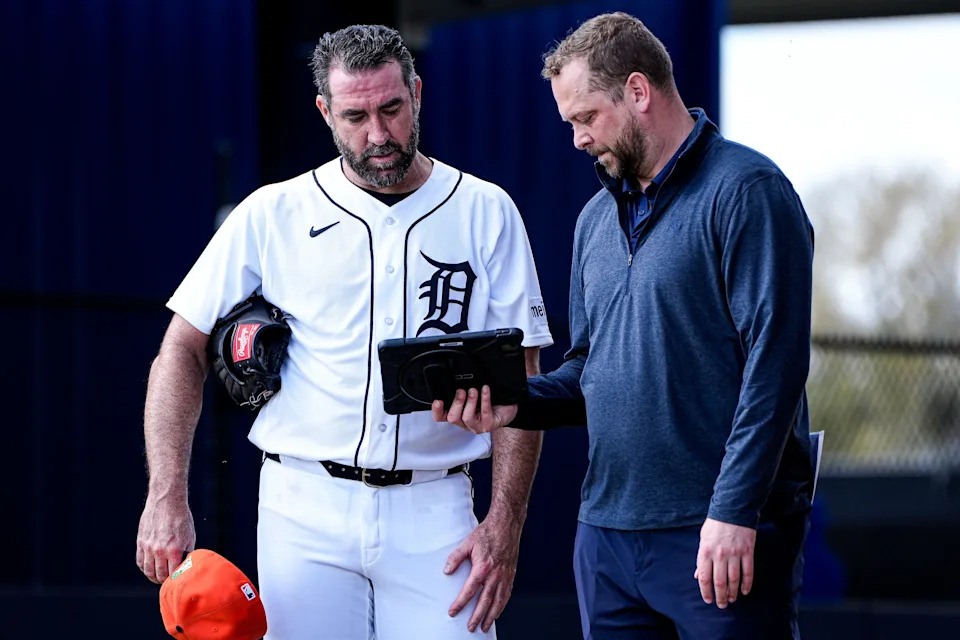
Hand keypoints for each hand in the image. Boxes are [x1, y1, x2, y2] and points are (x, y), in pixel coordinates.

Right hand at [136, 493, 195, 583]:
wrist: (167, 501)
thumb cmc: (181, 518)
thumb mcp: (190, 536)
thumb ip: (187, 553)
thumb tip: (186, 566)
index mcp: (174, 550)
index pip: (173, 574)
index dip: (175, 579)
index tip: (178, 581)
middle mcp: (159, 550)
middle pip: (159, 575)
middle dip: (164, 580)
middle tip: (168, 581)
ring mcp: (148, 547)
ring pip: (148, 571)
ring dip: (153, 577)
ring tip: (158, 578)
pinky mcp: (141, 542)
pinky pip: (140, 561)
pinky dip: (144, 568)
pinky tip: (149, 569)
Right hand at [432, 385, 517, 433]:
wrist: (507, 408)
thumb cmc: (487, 402)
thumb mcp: (472, 395)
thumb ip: (462, 391)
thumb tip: (455, 379)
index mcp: (457, 415)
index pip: (441, 417)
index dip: (437, 411)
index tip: (438, 400)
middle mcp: (464, 423)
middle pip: (453, 418)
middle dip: (456, 402)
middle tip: (461, 390)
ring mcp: (476, 426)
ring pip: (466, 417)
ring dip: (470, 402)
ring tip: (474, 390)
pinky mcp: (488, 425)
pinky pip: (484, 412)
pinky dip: (484, 398)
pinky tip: (485, 389)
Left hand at [445, 515, 520, 632]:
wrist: (506, 525)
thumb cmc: (487, 533)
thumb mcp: (467, 543)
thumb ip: (456, 557)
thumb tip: (447, 570)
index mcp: (482, 567)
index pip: (469, 590)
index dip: (460, 603)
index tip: (453, 612)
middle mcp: (495, 574)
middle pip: (485, 601)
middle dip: (477, 616)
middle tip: (471, 627)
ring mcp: (504, 575)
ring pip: (498, 601)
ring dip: (491, 616)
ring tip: (485, 626)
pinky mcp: (511, 574)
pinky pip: (507, 594)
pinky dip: (502, 606)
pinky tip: (498, 612)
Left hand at [695, 517, 756, 607]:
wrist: (733, 509)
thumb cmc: (715, 525)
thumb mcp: (703, 539)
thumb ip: (701, 559)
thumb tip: (698, 576)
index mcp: (705, 551)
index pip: (704, 578)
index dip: (706, 592)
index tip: (708, 600)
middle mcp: (719, 554)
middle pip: (719, 582)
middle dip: (720, 596)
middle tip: (722, 605)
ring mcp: (734, 554)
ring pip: (734, 580)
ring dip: (733, 593)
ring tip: (732, 599)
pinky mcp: (747, 552)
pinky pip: (748, 572)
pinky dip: (747, 584)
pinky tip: (745, 591)